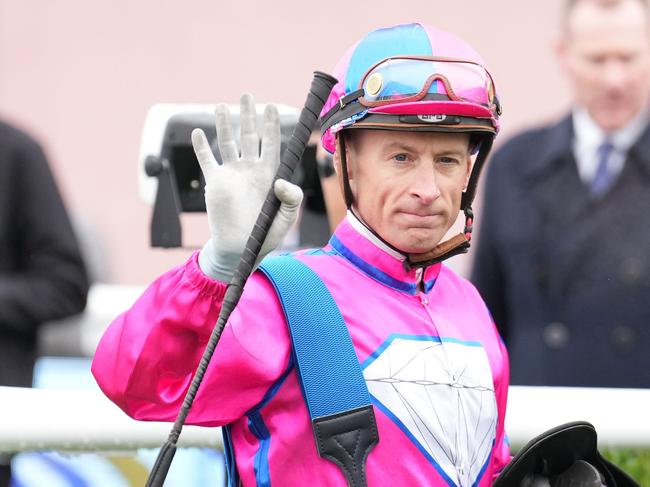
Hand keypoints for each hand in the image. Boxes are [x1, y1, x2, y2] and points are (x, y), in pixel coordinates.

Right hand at [193, 93, 302, 281]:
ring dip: (225, 124)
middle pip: (249, 136)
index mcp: (269, 174)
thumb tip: (282, 180)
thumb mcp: (286, 217)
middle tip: (247, 96)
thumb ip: (292, 198)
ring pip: (227, 143)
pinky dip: (201, 147)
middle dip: (249, 116)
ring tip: (222, 106)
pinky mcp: (216, 182)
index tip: (271, 108)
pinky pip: (207, 160)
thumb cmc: (266, 234)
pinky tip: (197, 132)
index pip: (271, 143)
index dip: (271, 125)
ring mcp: (232, 174)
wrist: (241, 248)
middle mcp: (250, 169)